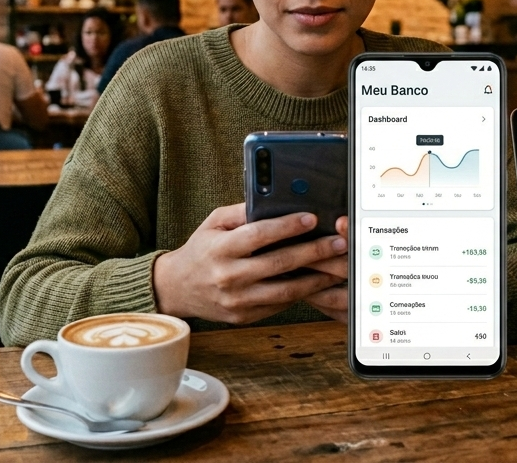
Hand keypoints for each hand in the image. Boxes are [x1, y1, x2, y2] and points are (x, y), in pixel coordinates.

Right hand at [152, 203, 346, 324]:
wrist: (178, 288)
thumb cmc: (202, 249)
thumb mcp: (214, 223)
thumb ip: (243, 212)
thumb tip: (273, 199)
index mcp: (220, 249)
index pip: (258, 235)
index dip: (287, 226)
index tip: (311, 218)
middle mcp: (228, 276)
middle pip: (278, 263)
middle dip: (313, 251)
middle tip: (338, 242)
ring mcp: (237, 300)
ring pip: (284, 290)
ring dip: (315, 278)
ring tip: (336, 266)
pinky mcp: (244, 316)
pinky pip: (279, 304)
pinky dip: (301, 293)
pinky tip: (317, 281)